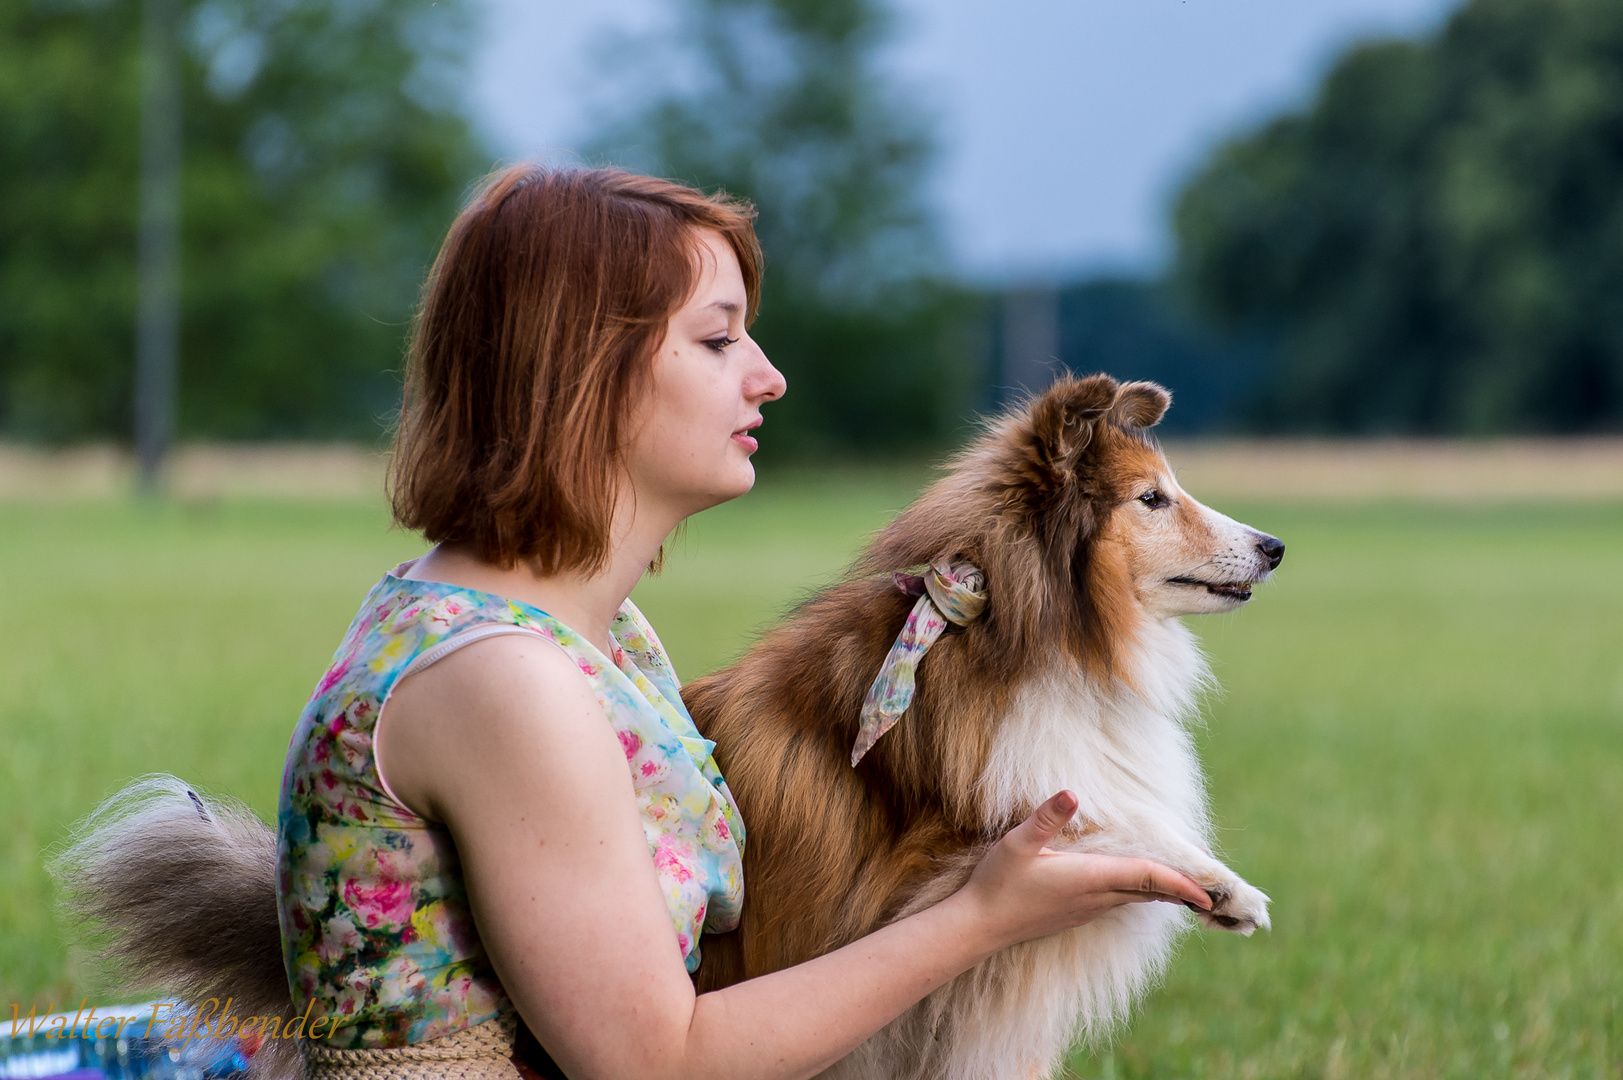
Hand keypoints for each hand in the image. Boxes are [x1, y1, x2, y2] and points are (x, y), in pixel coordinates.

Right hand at [956, 790, 1212, 948]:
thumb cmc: (998, 884)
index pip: (1146, 878)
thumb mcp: (1017, 843)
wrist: (979, 927)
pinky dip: (1143, 894)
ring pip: (1138, 899)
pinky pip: (1122, 903)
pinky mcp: (1078, 914)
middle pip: (1151, 892)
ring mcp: (1088, 909)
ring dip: (1166, 891)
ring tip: (1191, 885)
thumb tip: (1071, 792)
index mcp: (1089, 878)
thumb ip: (1046, 818)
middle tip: (1216, 883)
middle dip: (1184, 887)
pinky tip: (1145, 889)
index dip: (1180, 883)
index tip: (1209, 891)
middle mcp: (1096, 897)